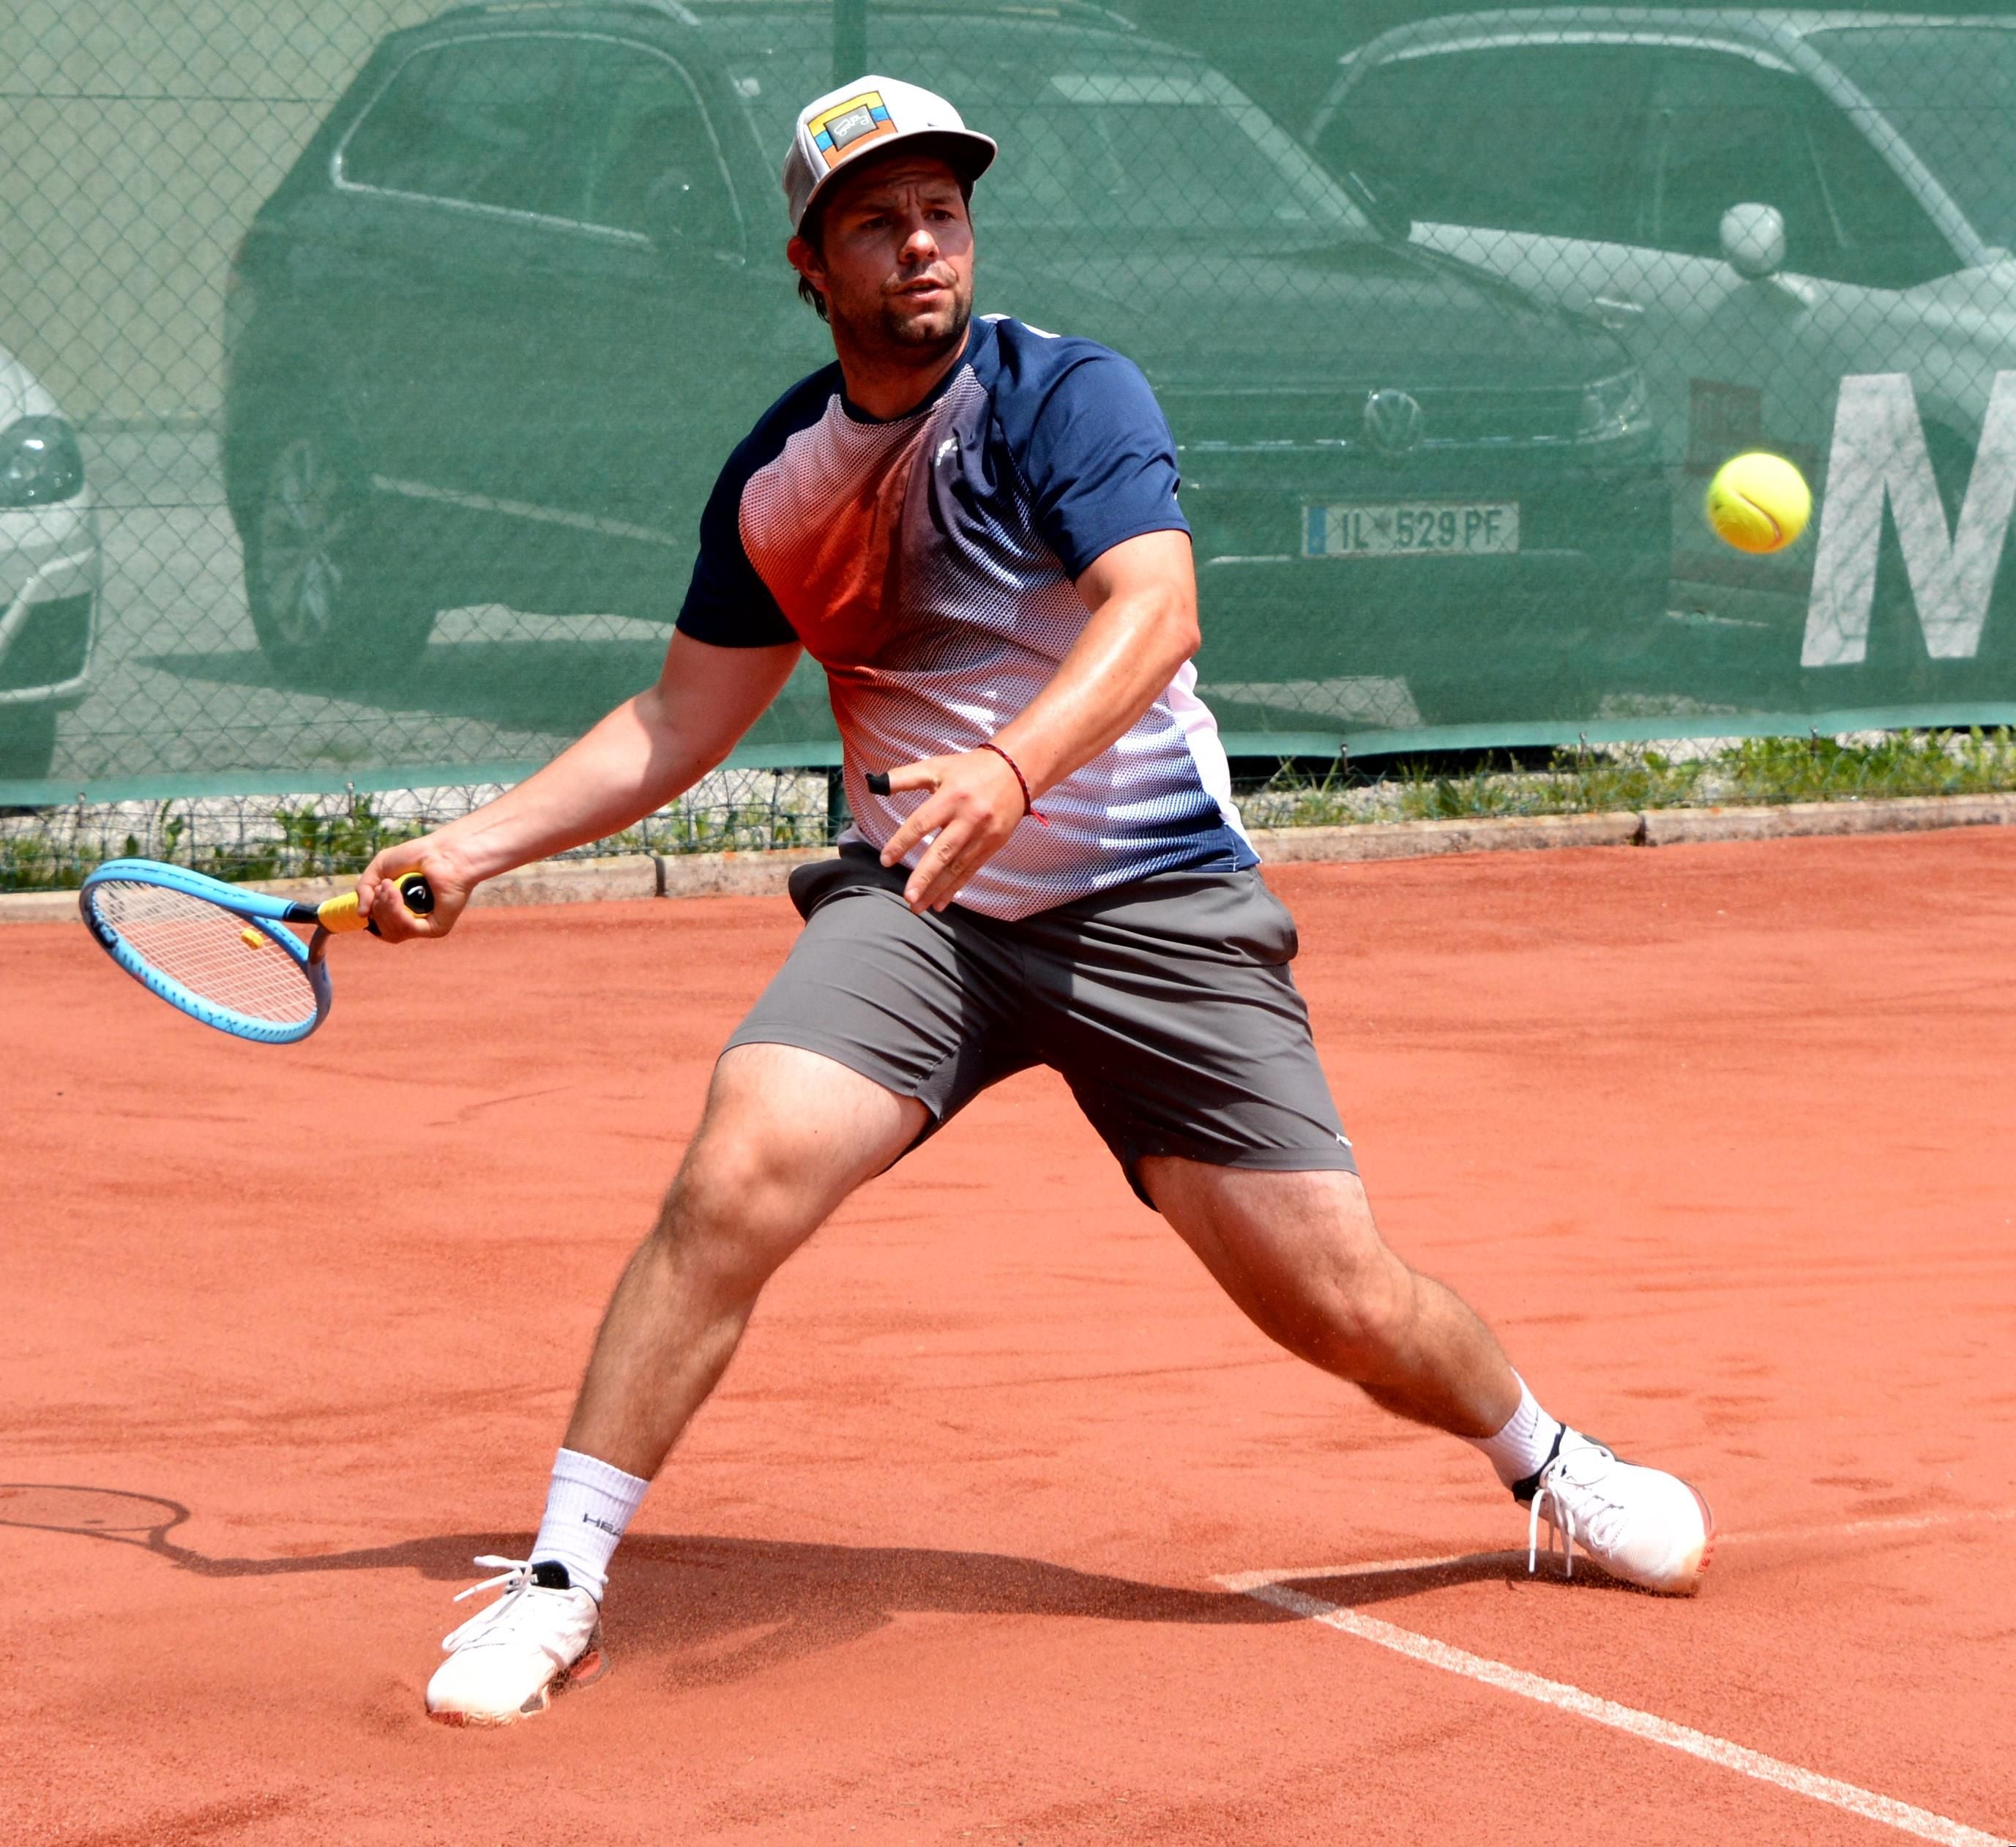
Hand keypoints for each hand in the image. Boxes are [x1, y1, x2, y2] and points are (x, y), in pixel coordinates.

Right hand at [355, 833, 477, 941]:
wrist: (442, 851)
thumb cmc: (416, 856)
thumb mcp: (379, 869)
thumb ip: (364, 890)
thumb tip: (361, 915)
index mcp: (402, 912)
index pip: (379, 927)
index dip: (372, 912)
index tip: (376, 890)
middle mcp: (414, 922)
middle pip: (384, 932)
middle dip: (378, 908)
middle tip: (386, 885)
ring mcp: (426, 926)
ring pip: (393, 933)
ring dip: (385, 908)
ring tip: (391, 886)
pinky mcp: (437, 928)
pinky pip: (408, 929)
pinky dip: (396, 912)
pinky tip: (396, 894)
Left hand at [877, 747, 1028, 911]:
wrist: (1015, 771)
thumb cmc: (968, 769)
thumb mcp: (936, 767)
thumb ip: (904, 777)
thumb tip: (875, 784)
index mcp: (951, 796)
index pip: (921, 823)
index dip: (902, 842)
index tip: (885, 860)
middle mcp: (969, 817)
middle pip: (943, 852)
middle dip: (924, 877)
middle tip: (908, 897)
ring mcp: (983, 833)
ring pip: (957, 866)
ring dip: (937, 889)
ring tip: (919, 906)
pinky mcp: (993, 844)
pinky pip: (971, 870)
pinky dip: (955, 888)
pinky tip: (941, 903)